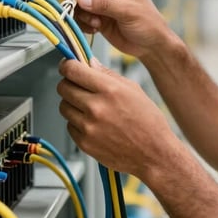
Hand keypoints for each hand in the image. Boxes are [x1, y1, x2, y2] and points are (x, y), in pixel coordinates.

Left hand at [57, 58, 182, 179]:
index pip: (72, 70)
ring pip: (63, 106)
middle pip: (63, 87)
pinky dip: (77, 122)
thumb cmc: (148, 122)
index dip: (67, 65)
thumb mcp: (133, 90)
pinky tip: (94, 123)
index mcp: (110, 90)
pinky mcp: (84, 143)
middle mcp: (96, 107)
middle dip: (69, 83)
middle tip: (79, 86)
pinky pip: (69, 125)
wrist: (154, 154)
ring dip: (72, 103)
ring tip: (90, 107)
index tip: (68, 65)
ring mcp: (88, 127)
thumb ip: (108, 75)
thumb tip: (90, 63)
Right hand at [68, 0, 168, 59]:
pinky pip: (81, 16)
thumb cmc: (148, 24)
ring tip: (96, 24)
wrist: (151, 45)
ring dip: (83, 15)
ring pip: (80, 3)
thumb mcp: (127, 12)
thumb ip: (103, 4)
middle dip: (80, 3)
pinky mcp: (98, 16)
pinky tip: (95, 29)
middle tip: (82, 15)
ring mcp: (102, 2)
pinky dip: (83, 23)